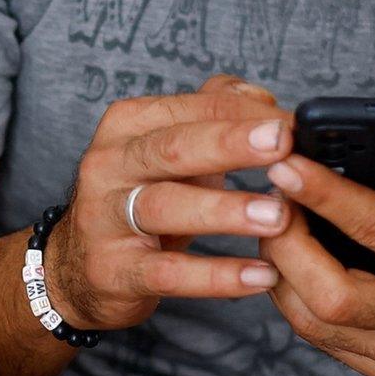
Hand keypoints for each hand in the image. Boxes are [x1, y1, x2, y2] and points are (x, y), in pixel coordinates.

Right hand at [45, 76, 291, 328]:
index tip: (298, 125)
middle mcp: (109, 164)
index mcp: (128, 125)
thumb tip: (262, 98)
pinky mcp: (114, 270)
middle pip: (174, 148)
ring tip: (278, 216)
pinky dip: (217, 277)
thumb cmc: (138, 199)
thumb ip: (213, 115)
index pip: (195, 108)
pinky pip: (169, 273)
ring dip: (226, 210)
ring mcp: (106, 218)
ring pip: (167, 207)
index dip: (248, 114)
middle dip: (232, 144)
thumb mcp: (169, 150)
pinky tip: (261, 276)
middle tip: (284, 145)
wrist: (76, 267)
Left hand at [258, 125, 374, 375]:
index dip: (327, 196)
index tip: (287, 165)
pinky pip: (321, 339)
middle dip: (285, 243)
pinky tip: (289, 262)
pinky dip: (294, 299)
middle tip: (269, 198)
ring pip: (313, 321)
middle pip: (329, 293)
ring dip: (281, 270)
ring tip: (274, 223)